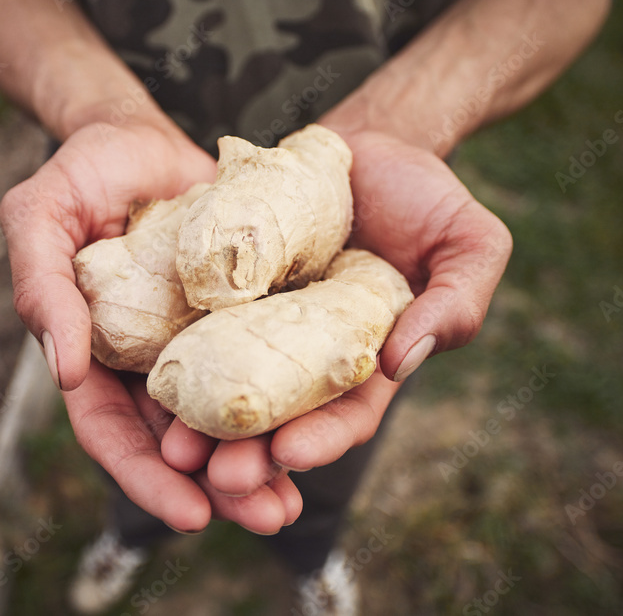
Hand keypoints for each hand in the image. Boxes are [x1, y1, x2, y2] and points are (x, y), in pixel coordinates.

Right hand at [0, 121, 301, 532]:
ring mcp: (195, 339)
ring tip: (299, 497)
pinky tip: (325, 421)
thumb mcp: (41, 217)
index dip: (147, 478)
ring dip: (263, 458)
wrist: (142, 135)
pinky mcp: (239, 312)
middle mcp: (146, 359)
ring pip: (227, 414)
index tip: (193, 514)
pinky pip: (265, 360)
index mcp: (93, 353)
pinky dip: (289, 397)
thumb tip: (63, 372)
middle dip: (220, 485)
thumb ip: (42, 287)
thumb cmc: (81, 171)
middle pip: (178, 441)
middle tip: (271, 515)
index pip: (112, 432)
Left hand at [163, 128, 510, 488]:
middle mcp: (306, 350)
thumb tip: (400, 362)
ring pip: (226, 383)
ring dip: (201, 423)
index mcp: (366, 357)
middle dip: (249, 454)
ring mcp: (262, 321)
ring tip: (175, 448)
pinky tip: (153, 376)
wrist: (368, 147)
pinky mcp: (226, 287)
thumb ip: (456, 303)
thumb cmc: (427, 198)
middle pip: (276, 416)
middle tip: (218, 475)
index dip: (320, 440)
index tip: (288, 454)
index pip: (345, 414)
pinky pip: (196, 325)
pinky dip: (176, 355)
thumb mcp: (470, 245)